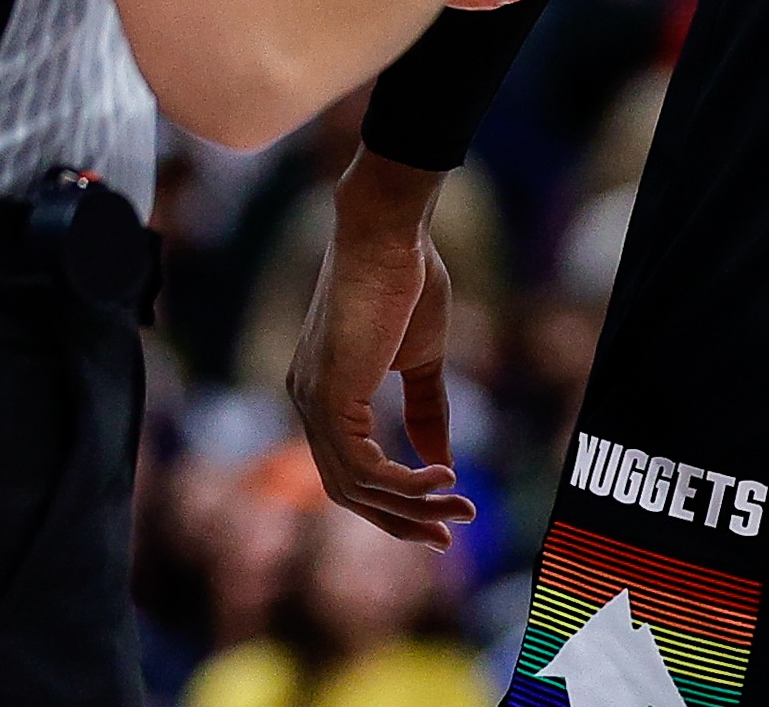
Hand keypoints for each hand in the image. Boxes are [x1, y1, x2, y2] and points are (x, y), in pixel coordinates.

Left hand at [288, 154, 469, 545]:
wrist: (390, 233)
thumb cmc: (406, 281)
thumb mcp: (419, 360)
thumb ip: (426, 411)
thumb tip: (443, 465)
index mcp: (323, 392)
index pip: (348, 471)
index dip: (393, 504)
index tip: (441, 518)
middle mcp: (307, 400)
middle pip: (347, 490)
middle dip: (402, 520)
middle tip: (452, 535)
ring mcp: (313, 400)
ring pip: (356, 486)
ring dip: (413, 506)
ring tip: (461, 505)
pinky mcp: (330, 395)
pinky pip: (364, 465)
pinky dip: (405, 483)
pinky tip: (444, 477)